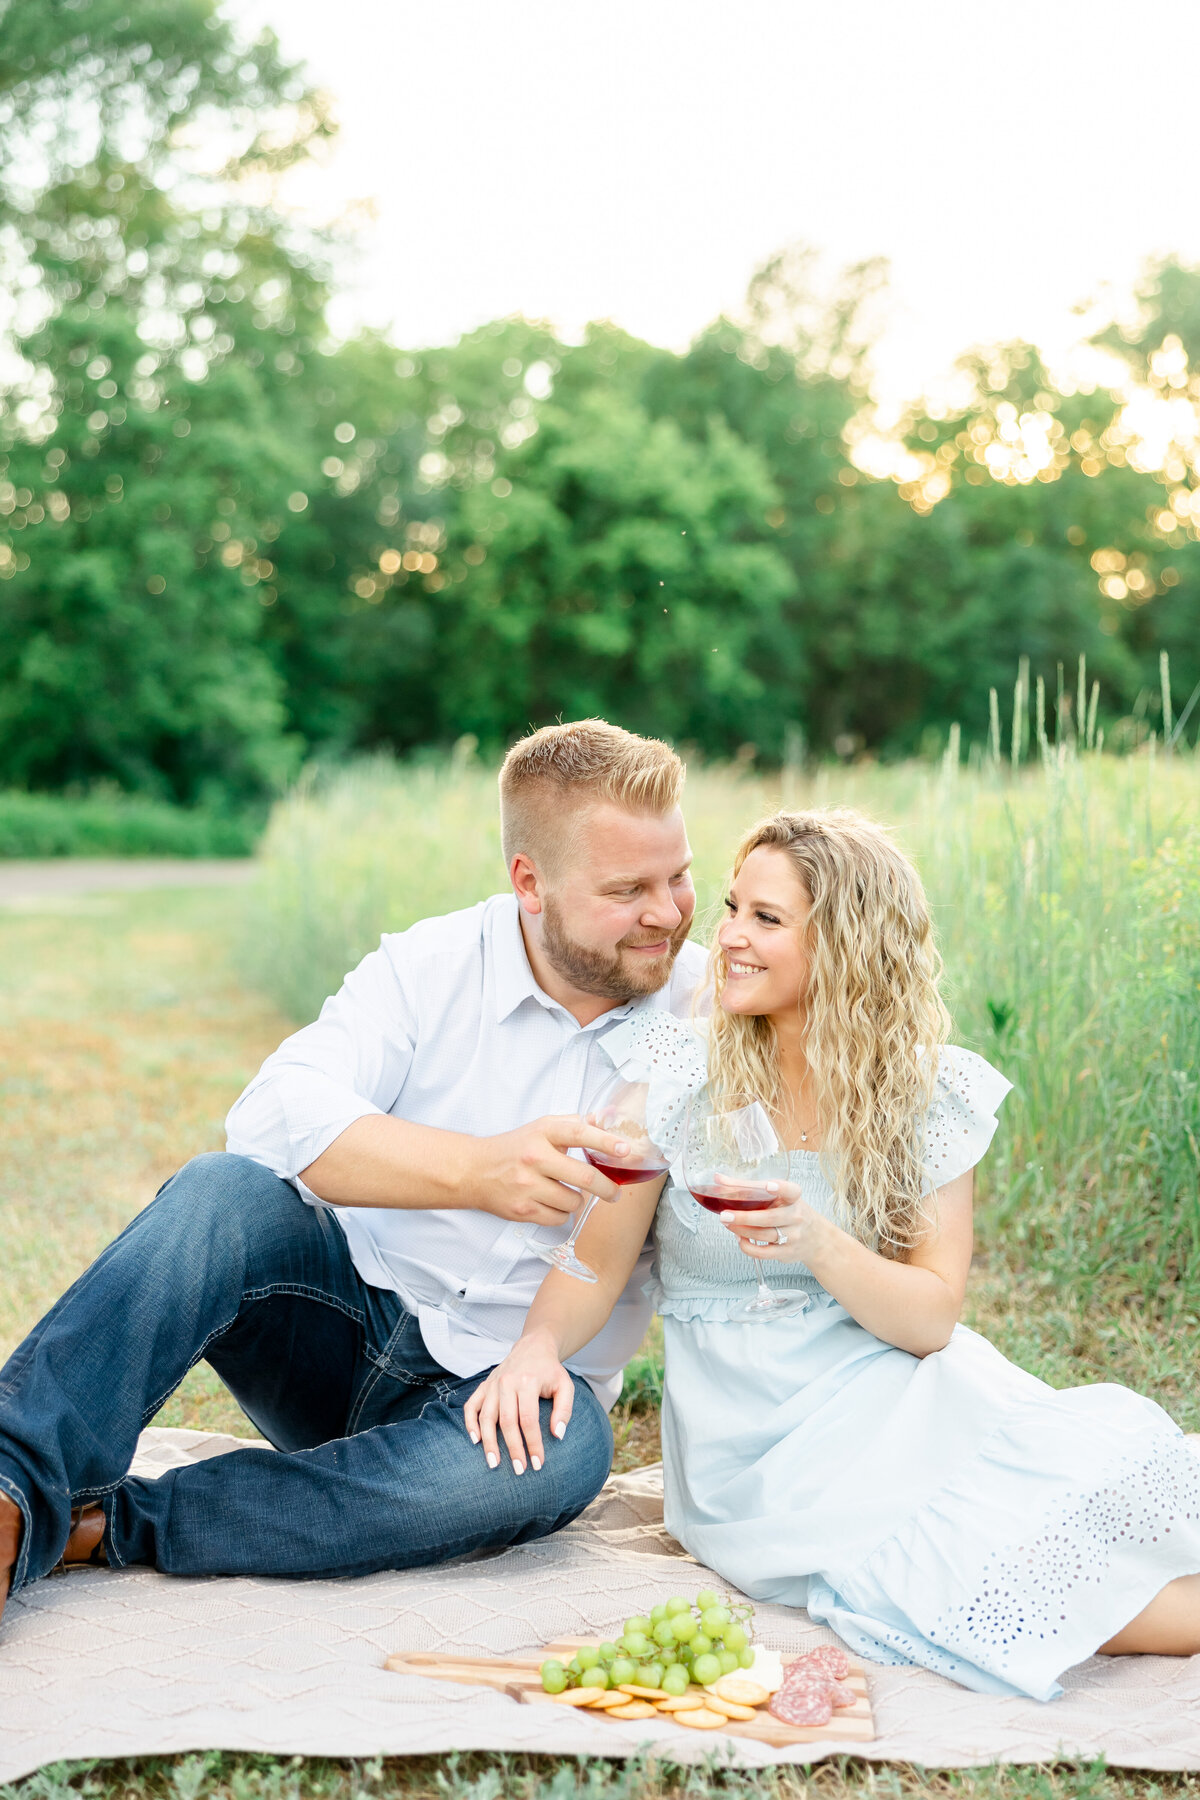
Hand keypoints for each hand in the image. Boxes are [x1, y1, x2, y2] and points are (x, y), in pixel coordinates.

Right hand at [462, 1328, 573, 1473]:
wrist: (533, 1347)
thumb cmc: (550, 1371)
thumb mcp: (565, 1386)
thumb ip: (564, 1410)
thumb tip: (557, 1435)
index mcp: (527, 1382)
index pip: (528, 1419)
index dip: (533, 1443)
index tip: (537, 1463)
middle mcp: (507, 1382)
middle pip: (507, 1421)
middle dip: (512, 1449)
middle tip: (519, 1470)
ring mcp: (493, 1384)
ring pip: (487, 1417)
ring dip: (489, 1442)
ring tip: (494, 1464)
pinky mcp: (484, 1386)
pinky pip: (472, 1405)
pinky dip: (470, 1423)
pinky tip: (475, 1440)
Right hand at [465, 1114, 630, 1224]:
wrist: (474, 1171)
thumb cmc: (514, 1149)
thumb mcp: (541, 1128)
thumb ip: (574, 1124)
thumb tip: (607, 1118)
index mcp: (542, 1133)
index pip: (578, 1133)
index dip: (605, 1142)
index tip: (624, 1150)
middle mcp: (534, 1157)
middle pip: (583, 1176)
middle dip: (606, 1188)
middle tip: (614, 1192)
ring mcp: (527, 1185)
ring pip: (573, 1201)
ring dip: (576, 1201)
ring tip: (564, 1192)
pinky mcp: (522, 1209)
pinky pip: (558, 1218)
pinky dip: (560, 1213)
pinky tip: (550, 1203)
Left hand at [715, 1178, 820, 1262]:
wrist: (815, 1238)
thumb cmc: (788, 1211)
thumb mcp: (777, 1197)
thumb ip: (749, 1188)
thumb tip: (718, 1179)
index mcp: (794, 1198)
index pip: (790, 1191)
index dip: (780, 1188)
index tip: (768, 1186)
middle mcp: (796, 1216)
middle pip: (770, 1217)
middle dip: (745, 1217)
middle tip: (725, 1215)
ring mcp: (793, 1236)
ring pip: (764, 1235)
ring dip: (742, 1230)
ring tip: (727, 1223)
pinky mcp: (787, 1253)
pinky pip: (764, 1253)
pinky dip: (748, 1247)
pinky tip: (739, 1238)